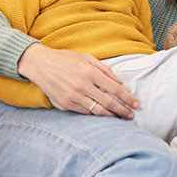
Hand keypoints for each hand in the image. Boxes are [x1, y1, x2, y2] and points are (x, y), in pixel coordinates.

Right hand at [18, 43, 138, 117]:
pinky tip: (104, 115)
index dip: (127, 97)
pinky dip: (96, 115)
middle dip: (122, 110)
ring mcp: (73, 97)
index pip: (114, 88)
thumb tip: (119, 82)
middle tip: (131, 115)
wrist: (41, 65)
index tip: (136, 104)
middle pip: (108, 102)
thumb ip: (105, 70)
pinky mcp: (65, 105)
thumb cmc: (66, 59)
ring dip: (111, 116)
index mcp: (90, 72)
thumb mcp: (87, 58)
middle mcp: (82, 86)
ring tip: (120, 118)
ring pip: (97, 111)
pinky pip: (85, 112)